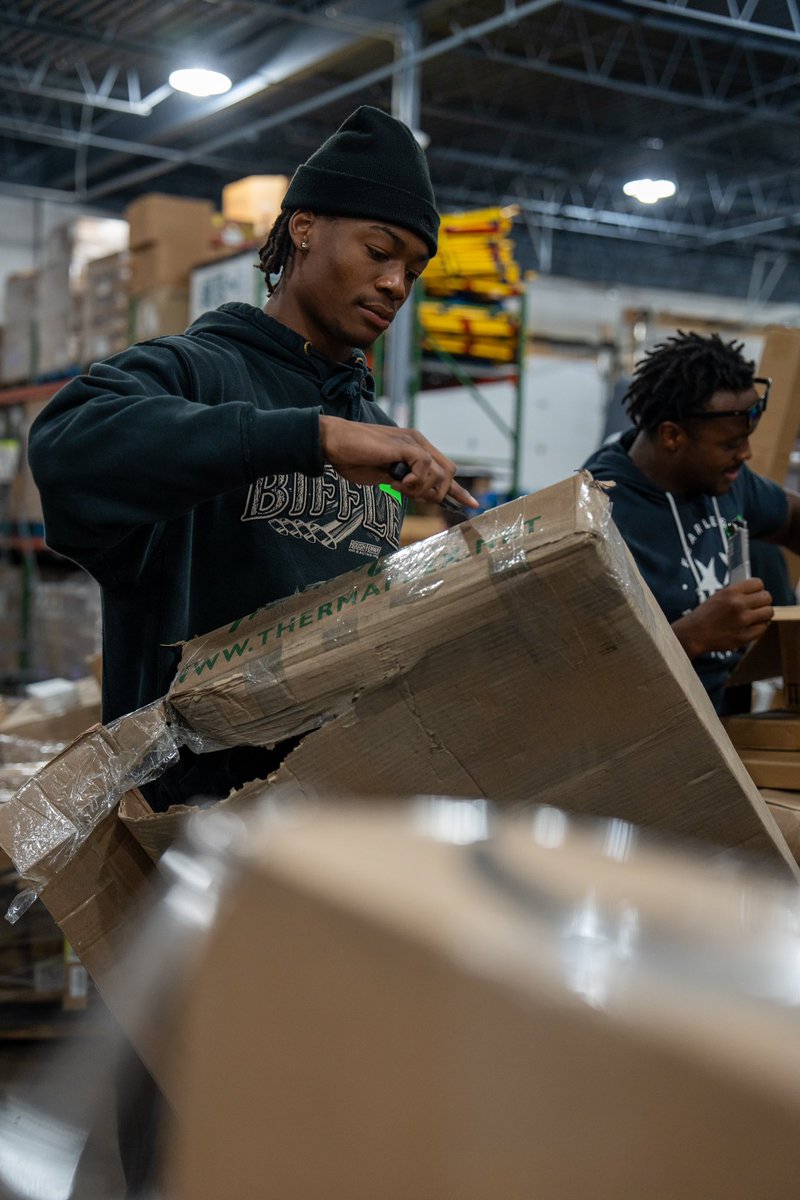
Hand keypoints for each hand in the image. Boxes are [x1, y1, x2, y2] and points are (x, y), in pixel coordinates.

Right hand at [319, 414, 477, 508]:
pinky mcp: (404, 445)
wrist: (334, 443)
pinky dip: (415, 481)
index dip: (457, 490)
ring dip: (421, 488)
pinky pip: (425, 466)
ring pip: (440, 473)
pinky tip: (397, 482)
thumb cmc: (353, 458)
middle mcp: (418, 442)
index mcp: (414, 448)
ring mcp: (412, 442)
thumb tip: (420, 494)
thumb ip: (403, 482)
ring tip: (397, 486)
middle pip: (449, 471)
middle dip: (439, 492)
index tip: (471, 505)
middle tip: (414, 497)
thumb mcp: (384, 475)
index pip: (444, 469)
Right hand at [672, 578, 773, 659]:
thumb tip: (757, 592)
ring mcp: (742, 621)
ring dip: (763, 614)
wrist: (693, 634)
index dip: (757, 589)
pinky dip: (758, 627)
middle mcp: (738, 605)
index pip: (758, 584)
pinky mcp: (744, 636)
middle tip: (756, 606)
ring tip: (755, 617)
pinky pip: (762, 628)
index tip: (754, 594)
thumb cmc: (705, 615)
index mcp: (731, 592)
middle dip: (762, 601)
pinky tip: (750, 626)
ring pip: (768, 612)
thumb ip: (737, 593)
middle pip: (766, 597)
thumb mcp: (718, 596)